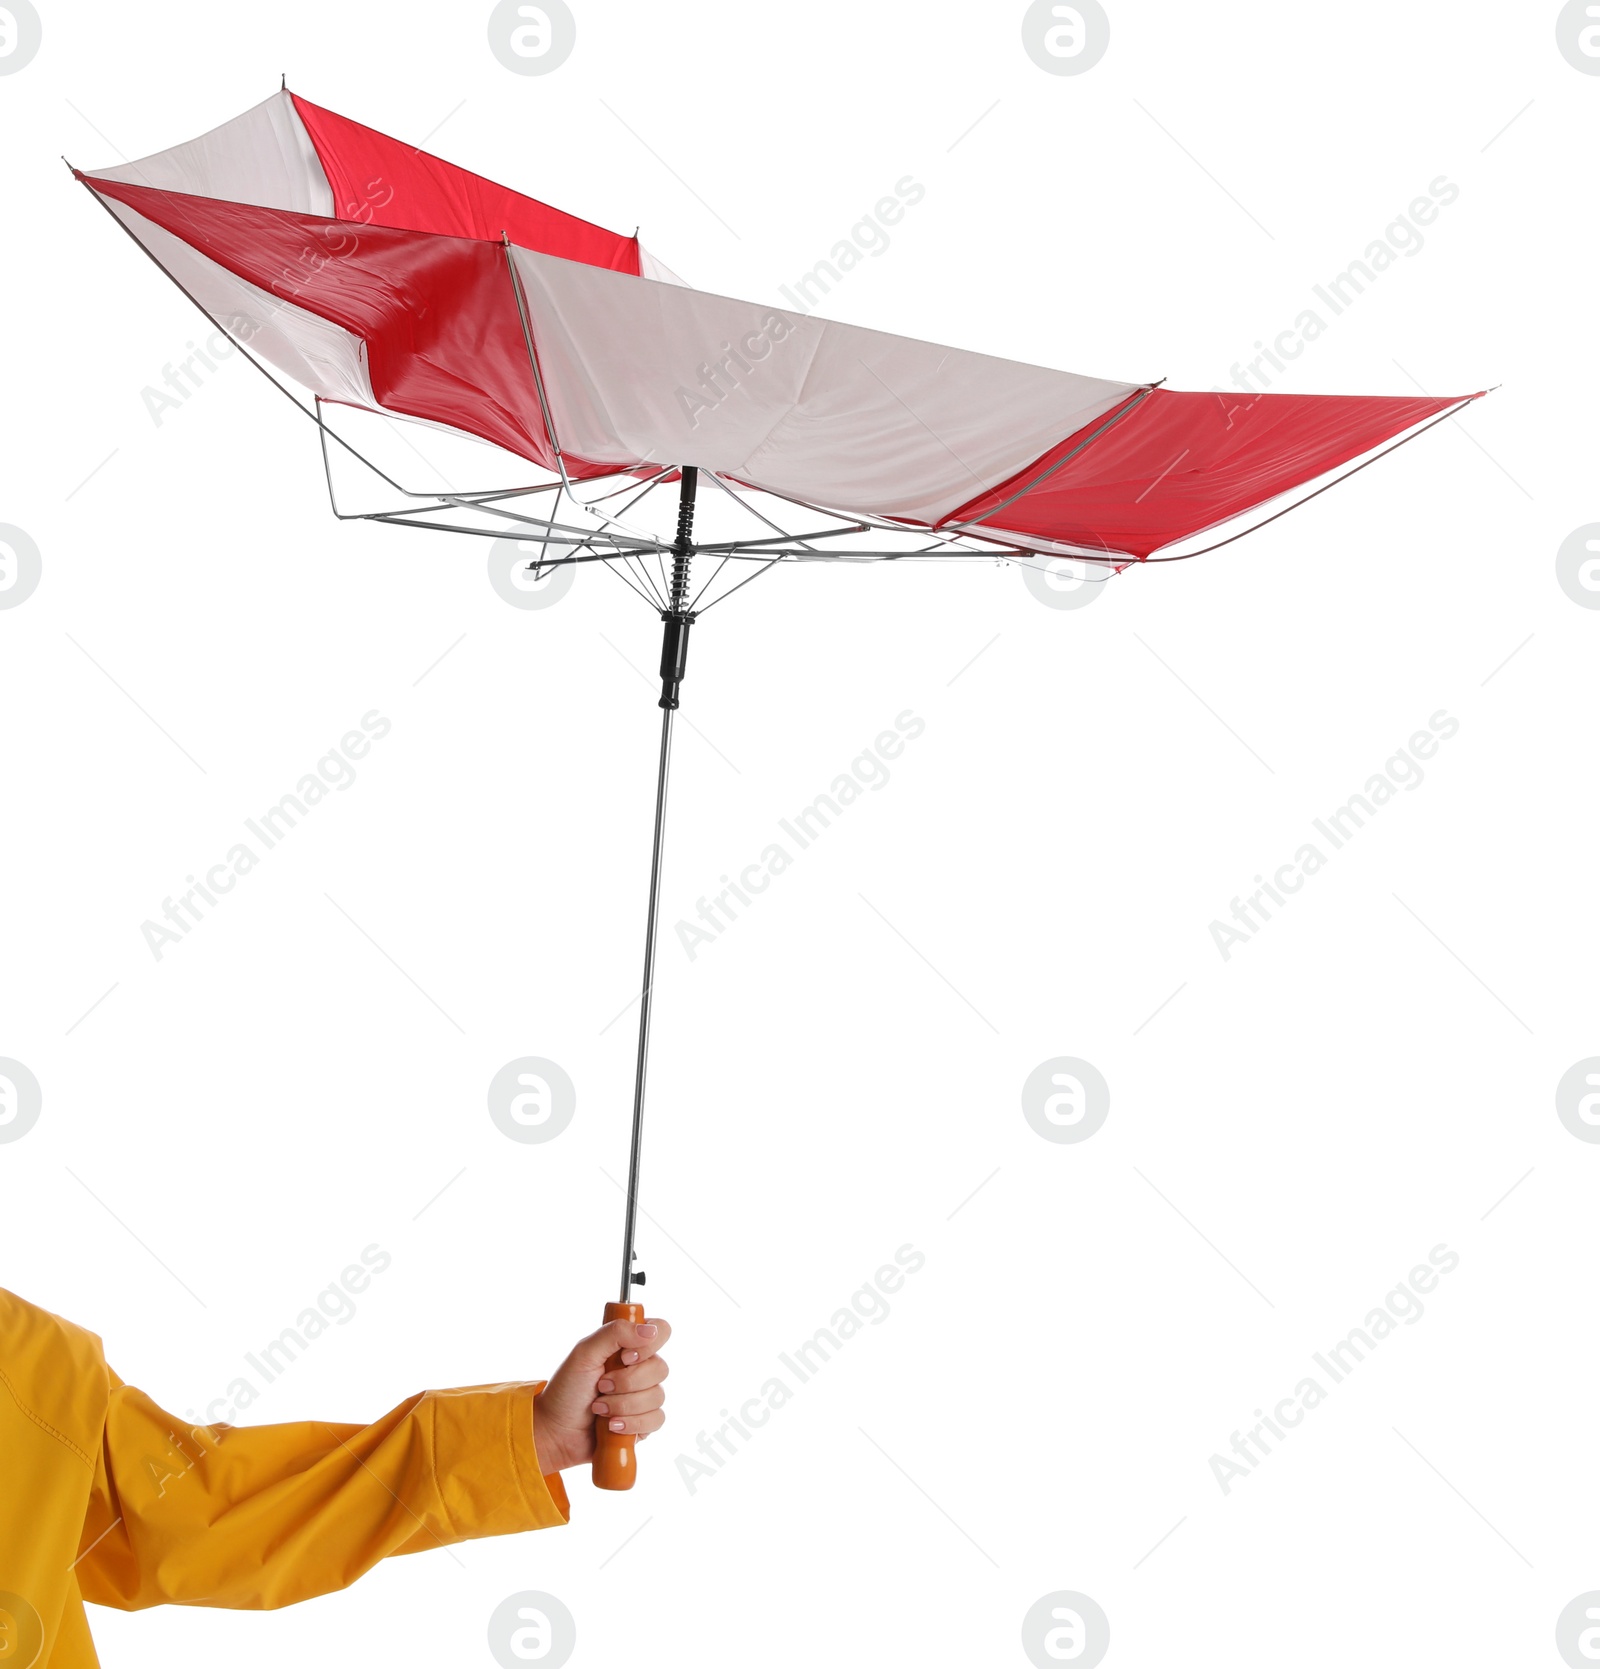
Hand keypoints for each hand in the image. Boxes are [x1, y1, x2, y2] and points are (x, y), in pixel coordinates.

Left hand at [531, 1315, 671, 1473]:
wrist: (556, 1432)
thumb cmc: (566, 1390)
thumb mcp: (584, 1353)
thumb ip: (615, 1333)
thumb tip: (650, 1330)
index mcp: (627, 1345)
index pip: (660, 1330)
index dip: (648, 1345)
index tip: (624, 1358)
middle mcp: (639, 1368)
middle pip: (660, 1368)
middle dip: (626, 1382)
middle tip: (601, 1386)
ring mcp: (643, 1396)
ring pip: (657, 1396)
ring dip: (623, 1405)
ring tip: (599, 1409)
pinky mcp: (644, 1422)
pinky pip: (656, 1420)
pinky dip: (631, 1423)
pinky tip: (612, 1425)